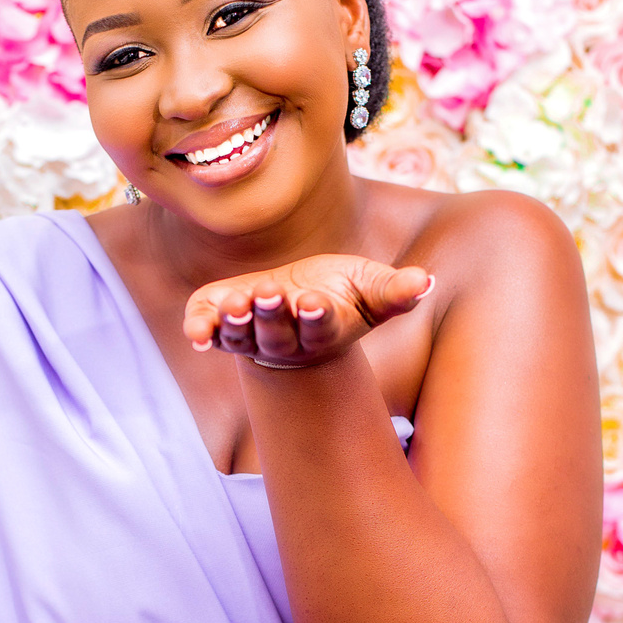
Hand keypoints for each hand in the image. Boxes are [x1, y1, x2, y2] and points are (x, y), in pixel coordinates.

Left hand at [183, 253, 432, 368]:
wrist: (297, 306)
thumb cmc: (342, 294)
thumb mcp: (371, 288)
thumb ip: (396, 290)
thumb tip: (426, 281)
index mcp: (323, 330)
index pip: (321, 327)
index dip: (317, 316)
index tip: (314, 302)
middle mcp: (285, 341)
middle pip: (277, 335)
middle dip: (273, 315)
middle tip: (270, 293)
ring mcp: (252, 336)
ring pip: (242, 337)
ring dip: (237, 322)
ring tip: (237, 302)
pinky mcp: (222, 324)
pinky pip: (209, 332)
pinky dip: (200, 330)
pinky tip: (195, 332)